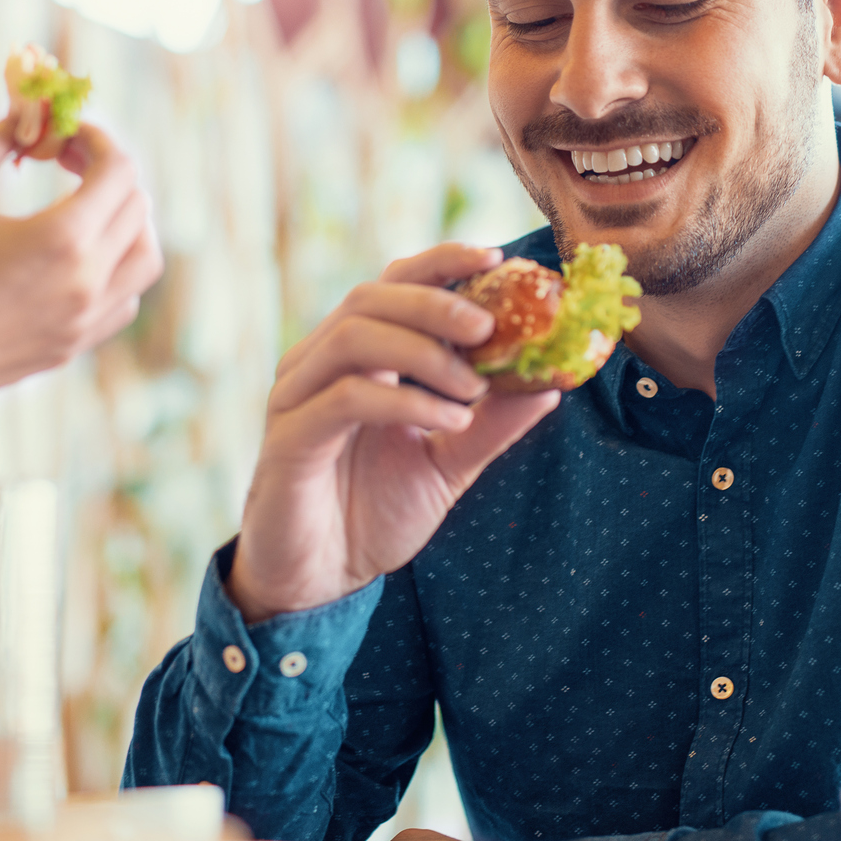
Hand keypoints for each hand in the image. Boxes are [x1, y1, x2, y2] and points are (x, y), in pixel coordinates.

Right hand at [0, 118, 161, 420]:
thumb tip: (19, 117)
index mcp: (63, 239)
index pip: (119, 170)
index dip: (97, 139)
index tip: (64, 133)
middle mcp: (89, 281)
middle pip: (136, 206)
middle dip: (106, 171)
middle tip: (64, 158)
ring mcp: (87, 319)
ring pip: (145, 256)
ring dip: (126, 219)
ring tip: (82, 203)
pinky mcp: (76, 344)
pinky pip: (125, 296)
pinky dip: (117, 265)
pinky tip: (75, 254)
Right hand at [228, 244, 559, 621]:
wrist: (319, 580)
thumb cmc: (373, 514)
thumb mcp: (448, 464)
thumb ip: (492, 424)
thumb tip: (552, 383)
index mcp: (356, 358)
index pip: (392, 285)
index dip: (440, 264)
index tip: (496, 260)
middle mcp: (319, 364)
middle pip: (370, 297)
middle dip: (436, 303)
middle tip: (491, 326)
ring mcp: (297, 396)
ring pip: (354, 336)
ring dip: (424, 351)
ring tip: (475, 387)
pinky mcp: (289, 438)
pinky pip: (345, 398)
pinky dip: (405, 400)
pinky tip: (449, 421)